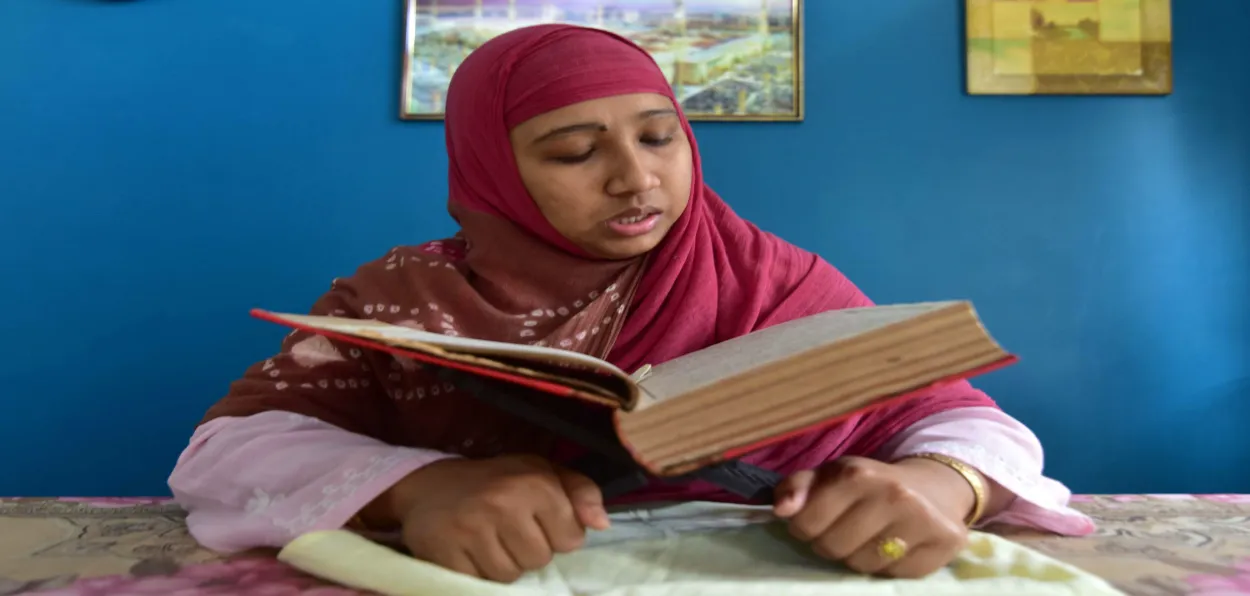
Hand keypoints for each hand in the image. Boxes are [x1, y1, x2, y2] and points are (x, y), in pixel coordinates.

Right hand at [386, 455, 608, 582]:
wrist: (429, 485)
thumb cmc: (496, 481)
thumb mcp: (541, 472)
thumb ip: (580, 491)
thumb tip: (603, 523)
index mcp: (534, 482)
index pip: (571, 540)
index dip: (557, 534)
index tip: (538, 521)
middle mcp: (503, 502)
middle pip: (539, 560)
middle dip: (529, 550)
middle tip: (508, 530)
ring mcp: (471, 528)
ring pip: (510, 575)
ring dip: (503, 564)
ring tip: (490, 540)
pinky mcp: (444, 551)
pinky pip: (479, 582)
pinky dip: (478, 572)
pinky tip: (470, 551)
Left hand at [773, 456, 969, 577]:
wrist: (934, 488)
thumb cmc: (870, 485)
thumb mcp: (832, 475)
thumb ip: (798, 487)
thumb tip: (780, 509)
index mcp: (859, 473)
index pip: (807, 522)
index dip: (804, 527)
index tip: (814, 522)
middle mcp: (893, 494)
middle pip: (834, 547)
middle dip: (830, 544)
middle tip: (842, 531)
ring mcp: (922, 520)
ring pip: (863, 565)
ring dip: (857, 557)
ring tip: (867, 538)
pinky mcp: (943, 545)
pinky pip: (895, 575)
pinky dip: (888, 567)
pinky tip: (893, 547)